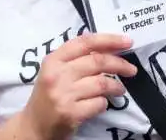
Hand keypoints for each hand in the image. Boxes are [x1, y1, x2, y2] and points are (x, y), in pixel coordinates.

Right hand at [22, 33, 136, 139]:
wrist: (34, 126)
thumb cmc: (48, 95)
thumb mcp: (55, 71)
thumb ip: (75, 57)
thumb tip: (106, 43)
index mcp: (53, 60)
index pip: (85, 42)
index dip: (109, 40)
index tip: (127, 42)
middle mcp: (57, 75)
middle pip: (98, 61)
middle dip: (120, 64)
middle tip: (131, 70)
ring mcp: (64, 94)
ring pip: (102, 83)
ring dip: (116, 86)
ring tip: (120, 89)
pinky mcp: (71, 113)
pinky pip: (99, 103)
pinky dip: (105, 103)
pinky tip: (102, 103)